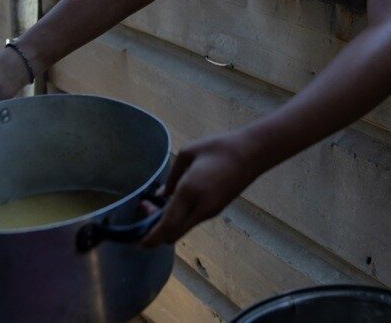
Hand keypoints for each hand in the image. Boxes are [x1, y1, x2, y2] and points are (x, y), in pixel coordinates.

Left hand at [141, 131, 260, 246]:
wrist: (250, 154)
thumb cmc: (218, 148)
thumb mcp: (188, 154)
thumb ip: (172, 177)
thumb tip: (161, 195)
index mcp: (189, 192)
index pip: (166, 225)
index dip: (151, 238)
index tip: (139, 241)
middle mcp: (200, 208)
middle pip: (172, 234)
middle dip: (156, 231)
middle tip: (147, 209)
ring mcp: (210, 211)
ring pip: (182, 228)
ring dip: (168, 223)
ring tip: (158, 201)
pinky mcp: (217, 210)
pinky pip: (192, 220)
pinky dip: (180, 218)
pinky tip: (176, 200)